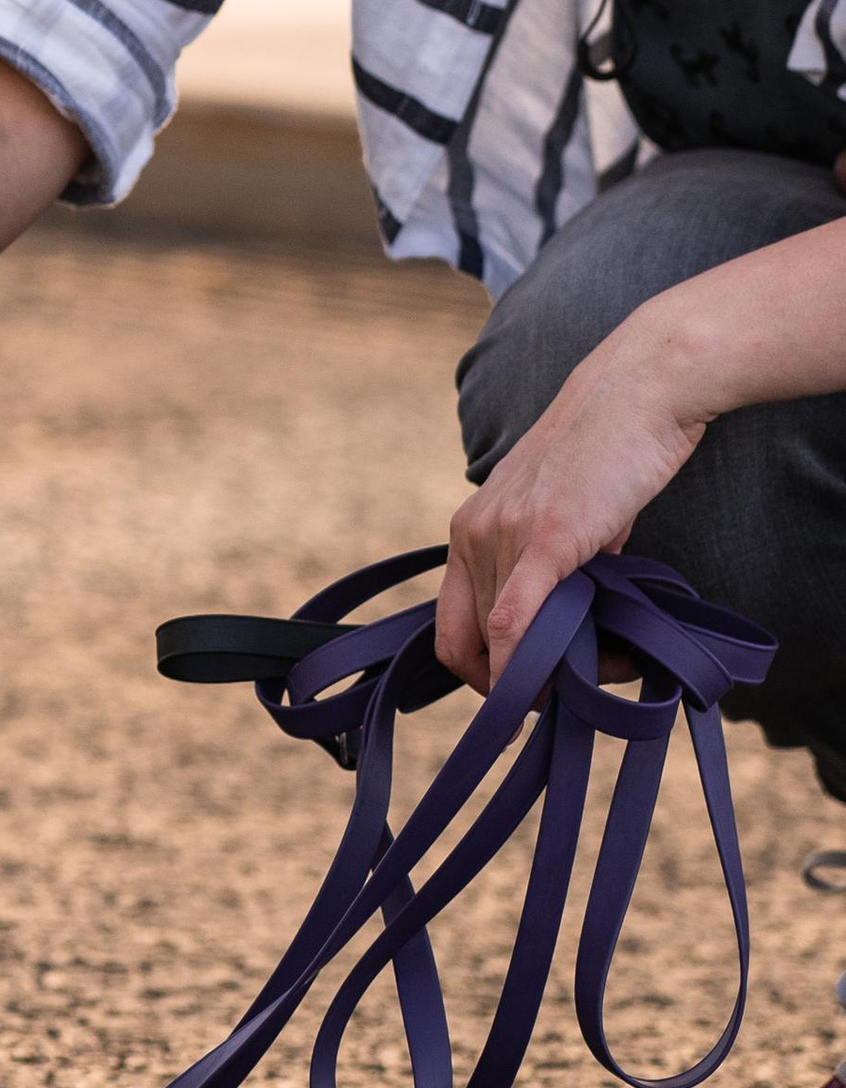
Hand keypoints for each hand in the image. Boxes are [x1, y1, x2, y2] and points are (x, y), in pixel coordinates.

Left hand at [436, 310, 708, 692]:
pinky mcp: (546, 535)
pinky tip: (549, 686)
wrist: (638, 391)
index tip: (525, 696)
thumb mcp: (564, 520)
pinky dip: (522, 664)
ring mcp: (506, 534)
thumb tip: (569, 637)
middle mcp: (474, 534)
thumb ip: (553, 575)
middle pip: (481, 645)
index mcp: (469, 532)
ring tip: (615, 663)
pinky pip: (516, 618)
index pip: (450, 632)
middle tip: (583, 684)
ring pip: (507, 639)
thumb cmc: (609, 456)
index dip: (481, 678)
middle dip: (525, 682)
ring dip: (557, 670)